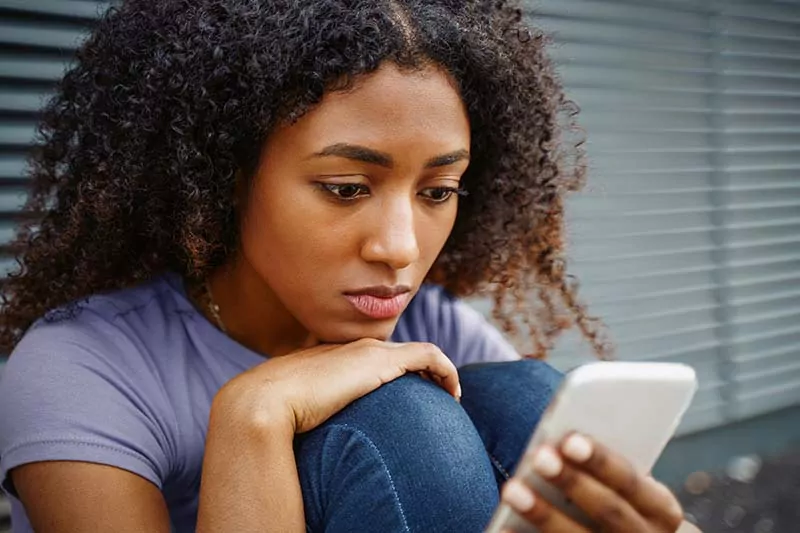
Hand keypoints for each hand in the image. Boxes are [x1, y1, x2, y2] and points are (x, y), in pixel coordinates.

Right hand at [212, 338, 460, 433]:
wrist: (264, 401)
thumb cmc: (275, 413)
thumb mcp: (296, 408)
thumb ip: (310, 411)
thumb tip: (309, 434)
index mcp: (335, 356)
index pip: (375, 358)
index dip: (398, 373)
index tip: (409, 396)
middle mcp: (355, 348)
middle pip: (400, 353)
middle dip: (422, 372)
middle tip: (438, 396)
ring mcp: (369, 351)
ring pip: (419, 352)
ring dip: (438, 372)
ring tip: (450, 395)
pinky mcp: (383, 360)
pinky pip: (429, 355)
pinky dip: (446, 370)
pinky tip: (453, 393)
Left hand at [499, 433, 685, 531]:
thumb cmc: (623, 504)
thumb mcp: (630, 489)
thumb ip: (606, 470)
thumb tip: (562, 440)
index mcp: (661, 510)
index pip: (631, 482)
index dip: (600, 461)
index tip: (569, 439)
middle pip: (607, 512)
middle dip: (572, 483)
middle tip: (539, 457)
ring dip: (544, 515)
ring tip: (511, 489)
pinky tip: (502, 529)